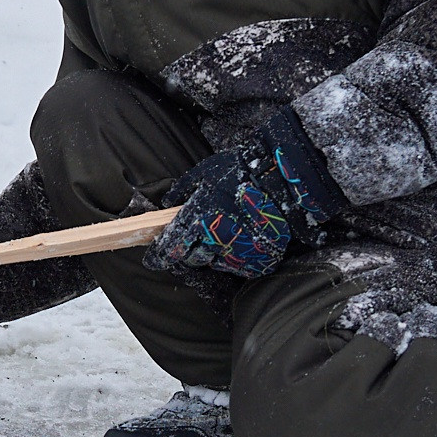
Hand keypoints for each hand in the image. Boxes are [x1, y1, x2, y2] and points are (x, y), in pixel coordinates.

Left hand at [145, 109, 346, 279]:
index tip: (153, 259)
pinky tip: (236, 242)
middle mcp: (215, 240)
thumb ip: (182, 189)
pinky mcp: (257, 259)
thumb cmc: (241, 170)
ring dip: (210, 254)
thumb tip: (168, 201)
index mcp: (199, 220)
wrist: (283, 179)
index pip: (171, 248)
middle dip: (186, 252)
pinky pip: (237, 266)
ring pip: (214, 263)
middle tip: (189, 242)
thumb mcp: (205, 172)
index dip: (159, 256)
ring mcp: (238, 252)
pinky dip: (233, 257)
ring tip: (218, 236)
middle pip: (191, 259)